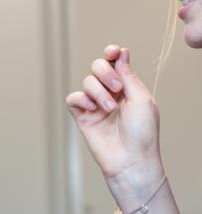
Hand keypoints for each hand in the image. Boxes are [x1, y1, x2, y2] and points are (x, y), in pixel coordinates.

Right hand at [66, 45, 161, 182]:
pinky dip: (81, 100)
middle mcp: (110, 94)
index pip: (116, 62)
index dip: (112, 53)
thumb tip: (120, 54)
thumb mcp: (141, 98)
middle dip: (105, 72)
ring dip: (98, 92)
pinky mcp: (82, 118)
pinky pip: (73, 99)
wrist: (129, 159)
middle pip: (98, 67)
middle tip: (116, 90)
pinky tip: (91, 110)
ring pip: (86, 82)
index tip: (112, 52)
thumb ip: (128, 76)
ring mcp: (95, 106)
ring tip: (109, 108)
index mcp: (128, 87)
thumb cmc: (142, 133)